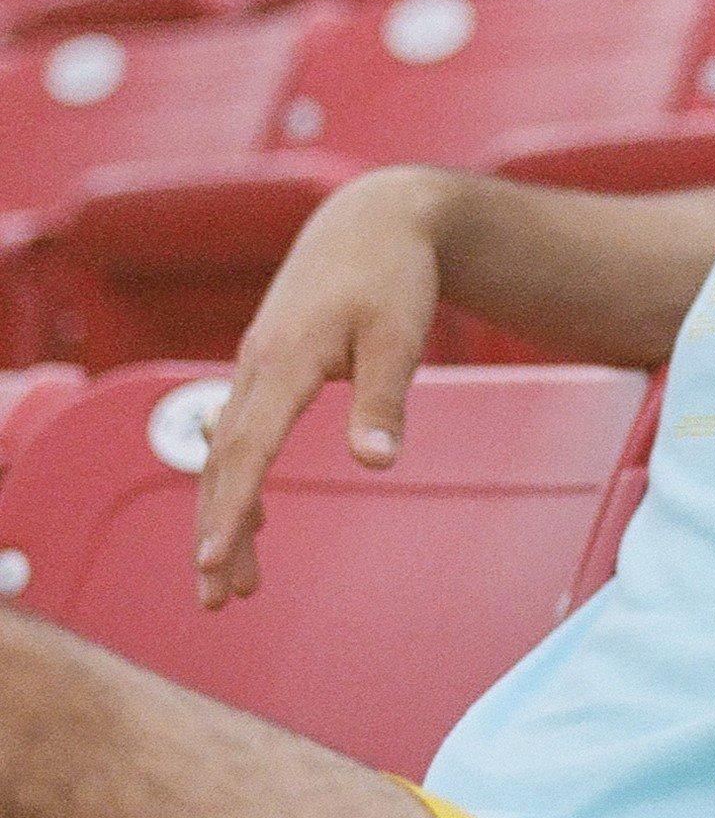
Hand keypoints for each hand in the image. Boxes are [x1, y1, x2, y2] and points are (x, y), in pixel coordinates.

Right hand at [194, 166, 447, 607]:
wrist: (376, 217)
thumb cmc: (394, 275)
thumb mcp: (400, 337)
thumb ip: (384, 401)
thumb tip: (378, 463)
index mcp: (284, 361)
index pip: (248, 450)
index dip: (230, 510)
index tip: (211, 564)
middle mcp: (256, 365)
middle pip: (225, 464)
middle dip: (217, 534)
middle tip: (218, 601)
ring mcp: (256, 364)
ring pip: (227, 453)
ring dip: (225, 516)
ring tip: (233, 580)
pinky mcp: (267, 364)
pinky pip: (241, 434)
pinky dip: (238, 481)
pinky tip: (250, 520)